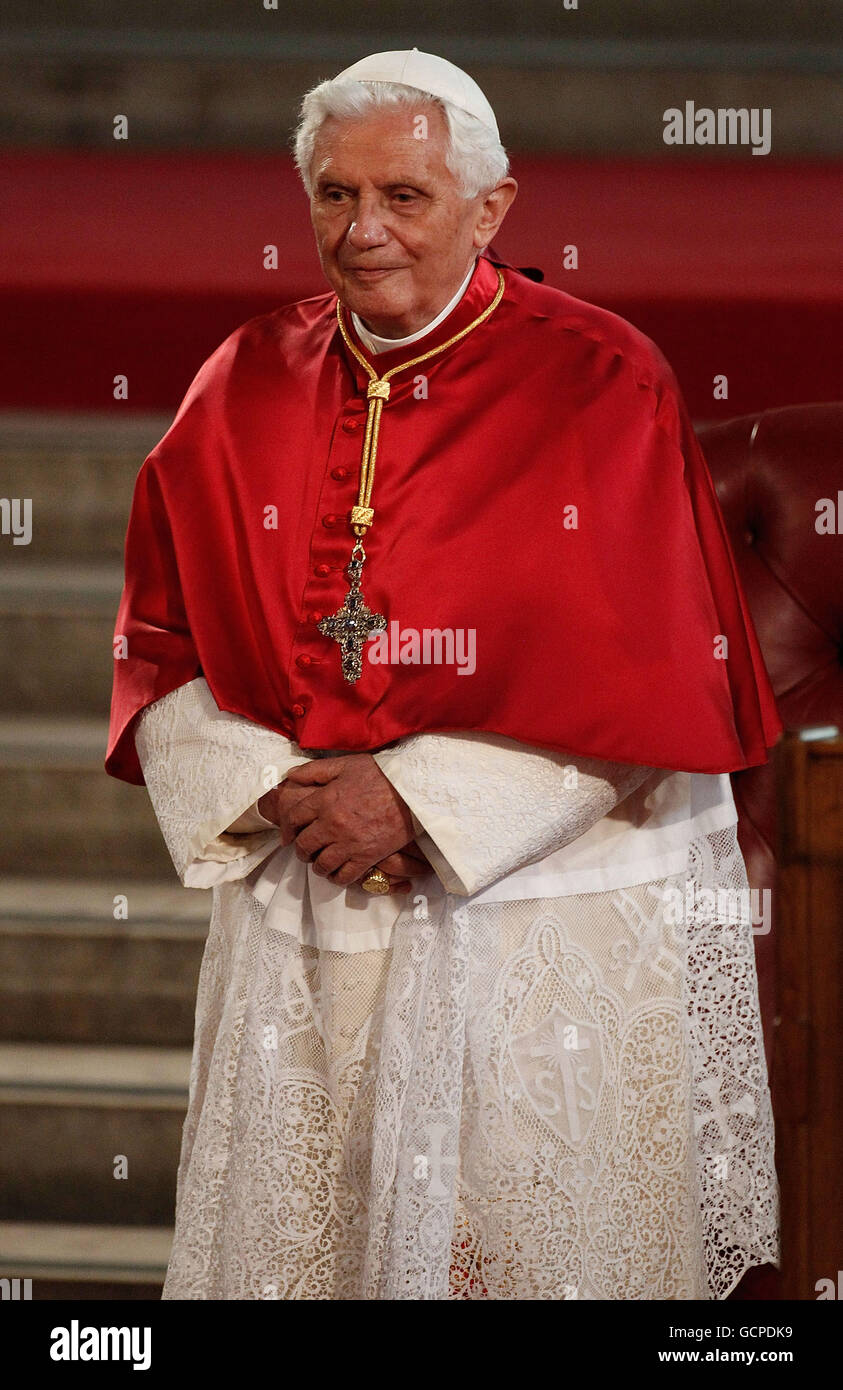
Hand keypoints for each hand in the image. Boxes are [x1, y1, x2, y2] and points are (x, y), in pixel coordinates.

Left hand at [260, 754, 419, 887]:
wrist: (412, 792)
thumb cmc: (380, 775)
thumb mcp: (346, 764)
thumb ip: (315, 770)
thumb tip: (290, 775)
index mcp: (325, 800)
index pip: (294, 818)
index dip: (287, 828)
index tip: (288, 835)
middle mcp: (332, 824)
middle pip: (304, 845)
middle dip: (300, 850)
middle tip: (304, 851)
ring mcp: (349, 843)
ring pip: (321, 864)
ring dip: (316, 866)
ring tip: (320, 863)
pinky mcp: (366, 857)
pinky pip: (343, 876)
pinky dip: (336, 878)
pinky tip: (337, 872)